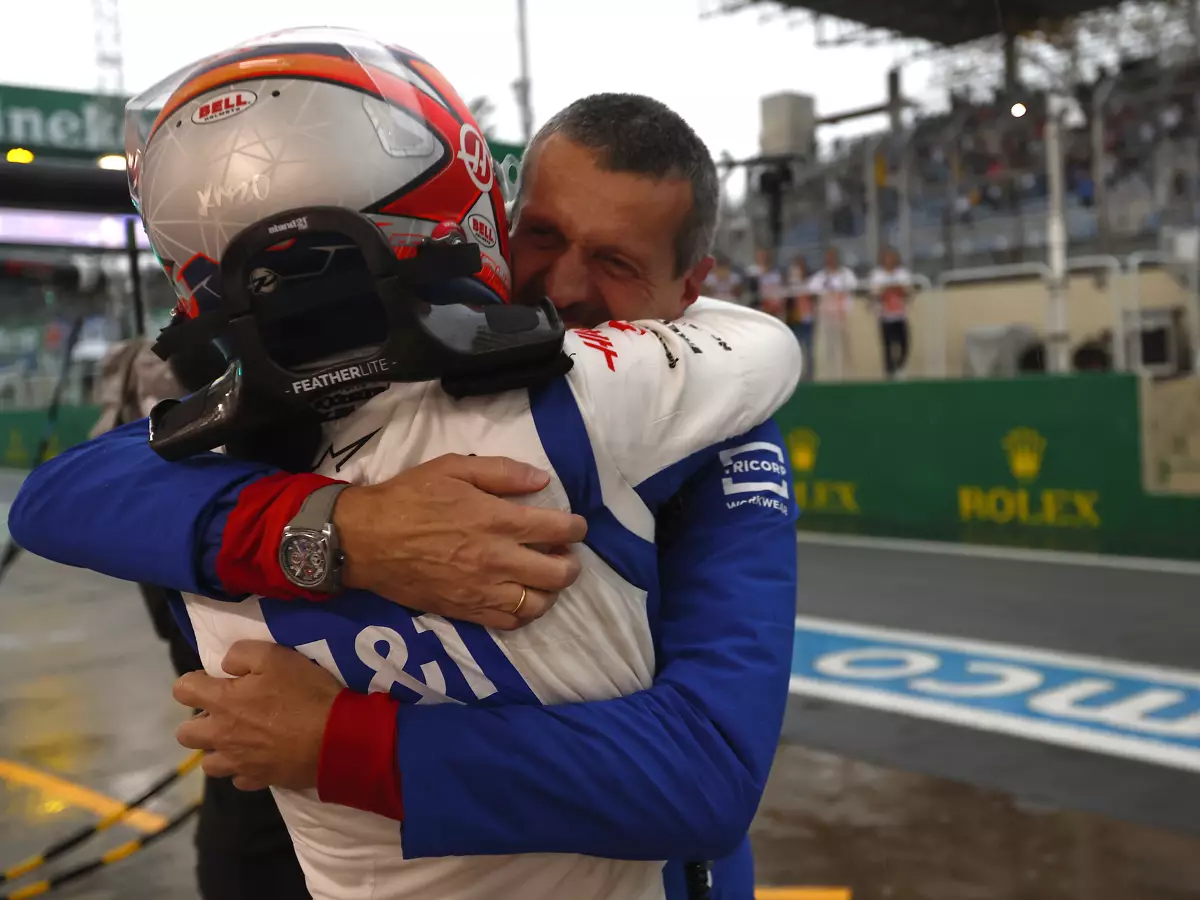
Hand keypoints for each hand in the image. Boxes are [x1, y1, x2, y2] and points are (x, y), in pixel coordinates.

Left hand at [174, 641, 340, 791]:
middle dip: (199, 720)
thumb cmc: (305, 693)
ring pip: (208, 762)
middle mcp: (221, 736)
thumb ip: (241, 654)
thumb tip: (224, 666)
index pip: (182, 690)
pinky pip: (237, 778)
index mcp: (222, 702)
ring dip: (218, 749)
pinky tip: (260, 756)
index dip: (195, 681)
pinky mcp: (258, 780)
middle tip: (226, 711)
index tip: (217, 680)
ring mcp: (238, 762)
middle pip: (185, 734)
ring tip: (240, 738)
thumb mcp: (276, 656)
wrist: (335, 738)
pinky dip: (243, 767)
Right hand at [333, 454, 586, 629]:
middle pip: (559, 574)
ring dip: (550, 591)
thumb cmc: (409, 498)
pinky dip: (523, 613)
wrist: (364, 540)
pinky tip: (519, 597)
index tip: (575, 525)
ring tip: (542, 577)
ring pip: (539, 604)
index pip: (559, 530)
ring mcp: (482, 591)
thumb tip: (542, 480)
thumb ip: (502, 472)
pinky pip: (510, 623)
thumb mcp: (454, 468)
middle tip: (563, 553)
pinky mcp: (466, 612)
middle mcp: (498, 560)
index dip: (577, 527)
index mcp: (498, 521)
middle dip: (571, 563)